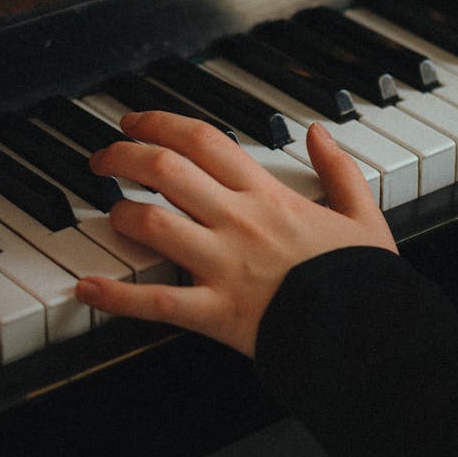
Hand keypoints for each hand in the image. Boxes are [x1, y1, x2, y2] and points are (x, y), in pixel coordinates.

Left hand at [75, 112, 396, 357]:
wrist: (369, 335)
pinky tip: (88, 289)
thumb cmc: (364, 278)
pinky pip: (155, 303)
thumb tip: (320, 132)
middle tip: (103, 159)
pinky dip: (116, 296)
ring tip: (113, 213)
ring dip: (121, 213)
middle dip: (123, 156)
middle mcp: (238, 222)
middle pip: (165, 169)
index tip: (136, 121)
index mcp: (268, 196)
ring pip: (153, 223)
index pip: (202, 140)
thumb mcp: (363, 213)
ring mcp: (223, 266)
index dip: (160, 122)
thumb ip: (338, 168)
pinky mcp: (216, 313)